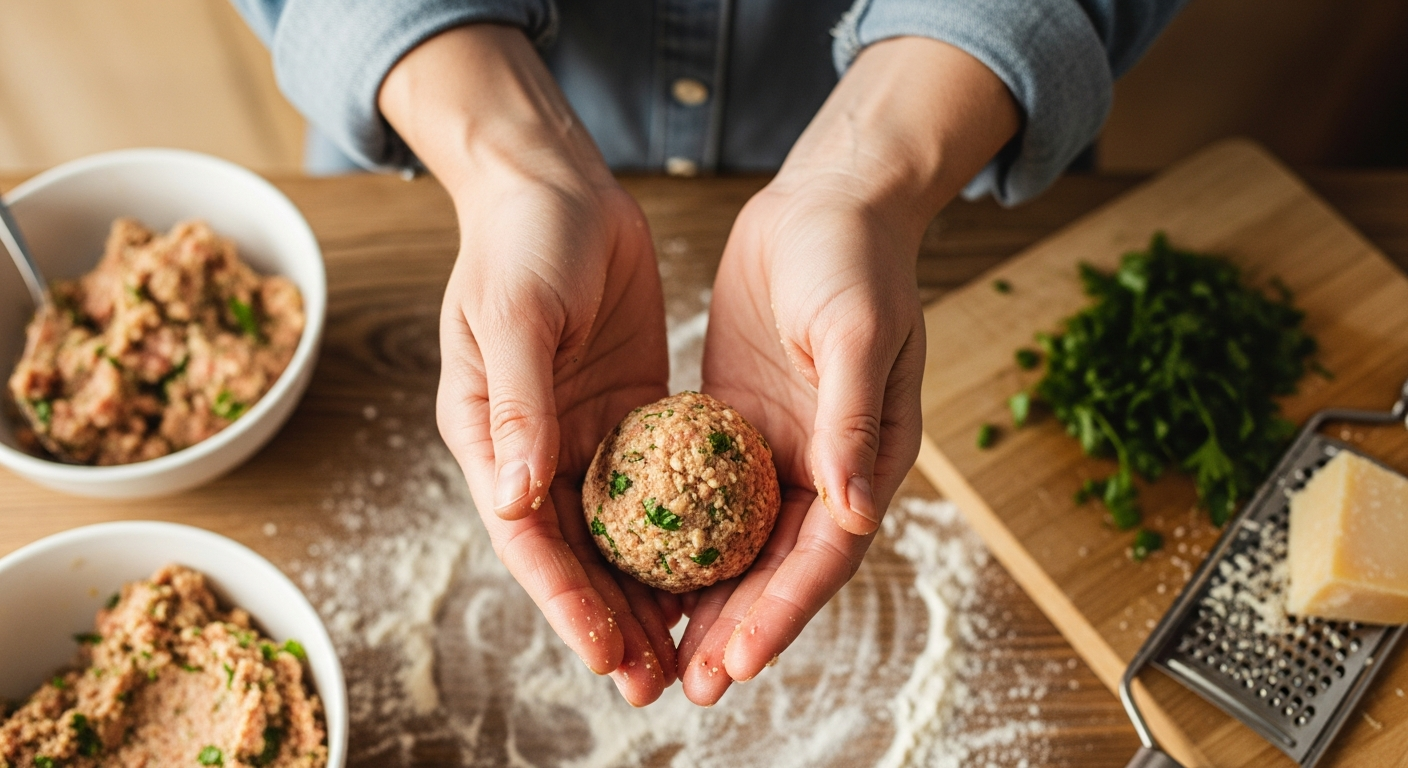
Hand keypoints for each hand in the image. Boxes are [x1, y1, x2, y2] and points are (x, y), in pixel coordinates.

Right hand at [380, 25, 678, 704]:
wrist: (555, 182)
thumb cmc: (520, 241)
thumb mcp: (516, 315)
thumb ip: (518, 404)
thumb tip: (518, 498)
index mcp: (490, 436)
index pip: (529, 539)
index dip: (566, 602)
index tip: (608, 653)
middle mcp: (535, 447)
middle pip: (574, 554)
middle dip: (610, 620)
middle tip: (654, 682)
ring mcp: (584, 430)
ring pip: (617, 532)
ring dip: (646, 590)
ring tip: (685, 649)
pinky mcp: (628, 407)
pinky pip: (655, 484)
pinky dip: (676, 529)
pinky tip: (710, 566)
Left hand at [677, 37, 1020, 703]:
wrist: (827, 200)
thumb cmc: (854, 259)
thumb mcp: (856, 332)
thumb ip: (852, 420)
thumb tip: (851, 510)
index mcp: (866, 458)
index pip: (822, 555)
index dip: (781, 612)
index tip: (737, 660)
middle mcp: (823, 466)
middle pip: (775, 567)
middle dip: (736, 627)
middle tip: (688, 684)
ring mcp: (775, 447)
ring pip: (735, 541)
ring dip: (703, 596)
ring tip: (659, 650)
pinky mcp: (735, 421)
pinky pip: (702, 491)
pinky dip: (677, 532)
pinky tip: (636, 563)